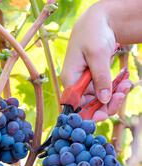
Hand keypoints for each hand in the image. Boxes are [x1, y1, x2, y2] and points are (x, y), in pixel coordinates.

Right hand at [61, 2, 131, 120]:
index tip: (105, 113)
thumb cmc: (93, 32)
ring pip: (100, 100)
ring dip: (115, 96)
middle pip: (90, 106)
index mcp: (70, 80)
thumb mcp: (98, 54)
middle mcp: (76, 85)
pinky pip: (106, 91)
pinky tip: (125, 81)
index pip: (76, 106)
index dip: (89, 113)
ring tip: (127, 84)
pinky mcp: (95, 80)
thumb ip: (100, 77)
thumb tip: (103, 100)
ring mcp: (86, 83)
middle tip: (122, 94)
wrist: (98, 20)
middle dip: (107, 104)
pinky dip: (116, 88)